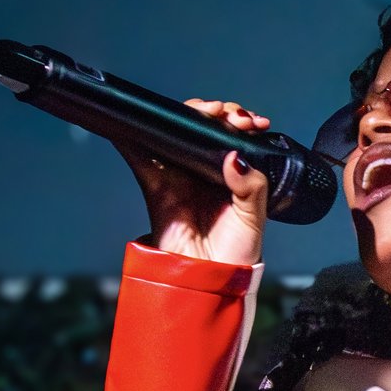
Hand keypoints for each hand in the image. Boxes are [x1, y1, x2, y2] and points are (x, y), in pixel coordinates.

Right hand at [122, 98, 270, 266]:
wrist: (211, 279)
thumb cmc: (235, 253)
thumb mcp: (255, 217)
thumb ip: (251, 186)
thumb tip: (235, 157)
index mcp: (230, 174)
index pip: (231, 135)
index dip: (238, 120)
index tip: (250, 123)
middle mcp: (203, 169)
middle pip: (202, 126)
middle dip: (216, 111)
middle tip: (230, 116)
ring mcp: (179, 174)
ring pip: (175, 131)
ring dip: (186, 114)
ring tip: (206, 112)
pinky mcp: (156, 184)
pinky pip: (142, 154)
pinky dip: (135, 135)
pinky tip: (141, 119)